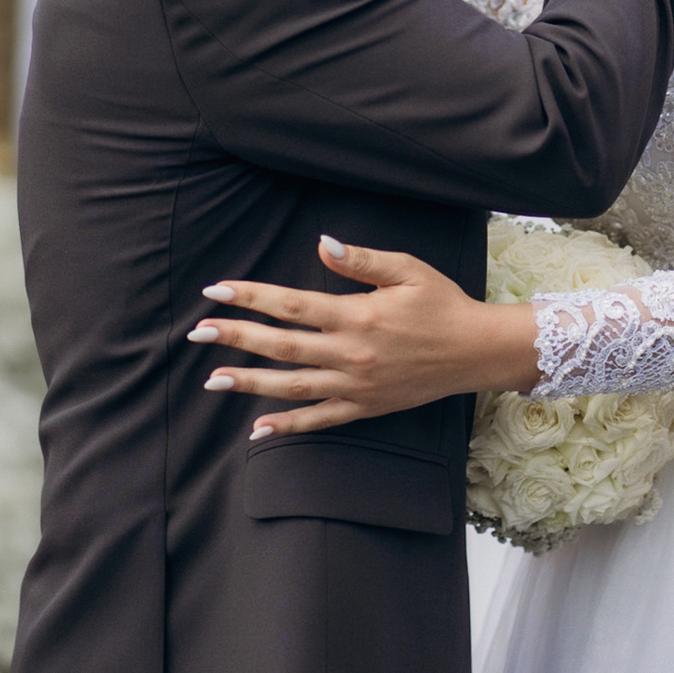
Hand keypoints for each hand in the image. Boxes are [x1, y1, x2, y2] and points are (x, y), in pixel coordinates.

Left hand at [188, 236, 539, 437]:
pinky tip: (256, 428)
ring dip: (250, 383)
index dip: (251, 296)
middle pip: (282, 346)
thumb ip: (361, 260)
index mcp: (358, 314)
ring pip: (293, 387)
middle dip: (236, 338)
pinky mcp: (366, 407)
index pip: (292, 304)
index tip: (216, 291)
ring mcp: (357, 385)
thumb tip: (322, 244)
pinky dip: (287, 426)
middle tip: (198, 333)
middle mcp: (352, 353)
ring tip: (213, 379)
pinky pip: (320, 420)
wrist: (476, 350)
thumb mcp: (407, 269)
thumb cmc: (442, 303)